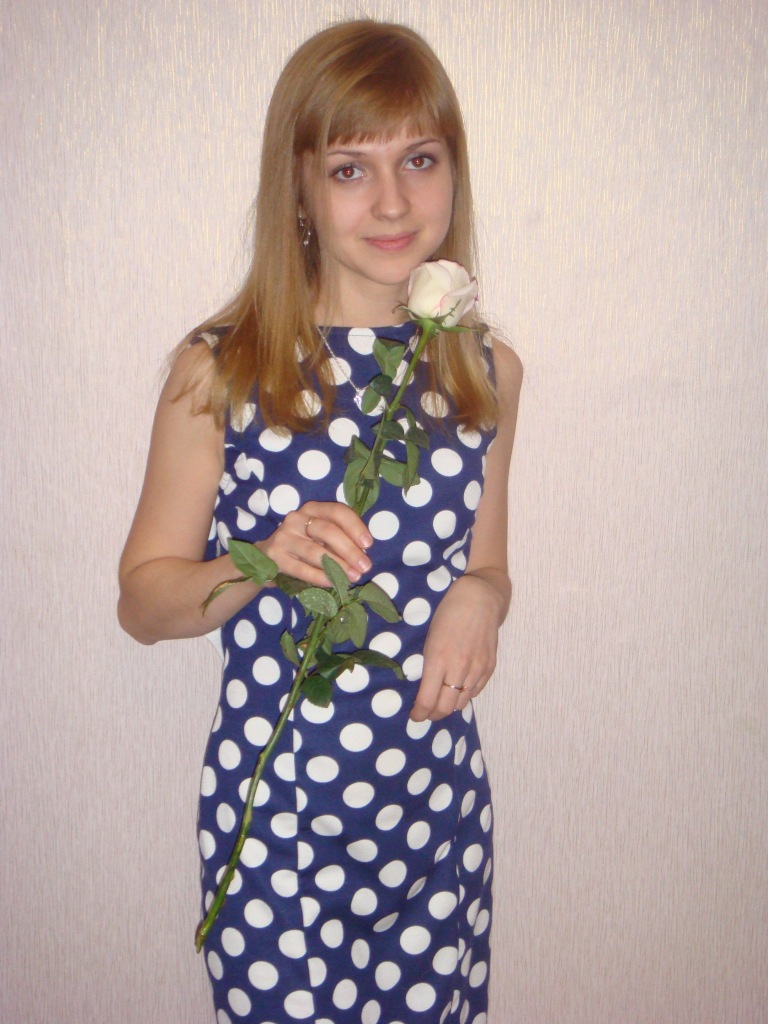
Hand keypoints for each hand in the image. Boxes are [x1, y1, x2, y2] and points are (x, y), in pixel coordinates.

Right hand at [256, 501, 372, 587]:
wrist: (266, 557)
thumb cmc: (303, 544)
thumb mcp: (319, 534)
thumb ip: (338, 538)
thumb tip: (362, 553)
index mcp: (312, 509)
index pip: (337, 511)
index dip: (355, 527)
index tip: (368, 544)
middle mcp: (296, 518)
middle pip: (327, 531)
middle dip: (350, 550)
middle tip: (365, 566)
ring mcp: (284, 537)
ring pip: (315, 551)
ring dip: (338, 566)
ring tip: (353, 577)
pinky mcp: (276, 557)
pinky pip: (302, 569)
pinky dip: (320, 576)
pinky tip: (333, 582)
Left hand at [410, 574, 503, 721]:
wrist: (481, 598)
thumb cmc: (448, 612)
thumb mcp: (430, 637)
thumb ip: (428, 664)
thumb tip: (423, 687)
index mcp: (439, 659)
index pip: (428, 700)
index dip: (419, 713)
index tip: (414, 715)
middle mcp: (459, 668)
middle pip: (445, 707)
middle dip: (433, 715)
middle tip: (425, 713)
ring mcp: (477, 669)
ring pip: (461, 702)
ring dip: (449, 706)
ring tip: (441, 702)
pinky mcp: (490, 667)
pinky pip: (475, 692)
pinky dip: (464, 695)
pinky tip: (457, 689)